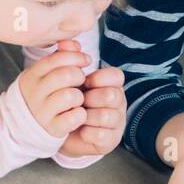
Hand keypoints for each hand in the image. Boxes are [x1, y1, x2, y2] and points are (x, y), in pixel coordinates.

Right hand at [17, 41, 90, 138]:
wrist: (21, 128)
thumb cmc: (41, 95)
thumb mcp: (44, 74)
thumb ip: (60, 56)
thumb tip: (75, 44)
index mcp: (32, 75)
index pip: (56, 58)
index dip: (75, 57)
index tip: (86, 60)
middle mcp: (35, 92)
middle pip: (66, 75)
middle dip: (79, 76)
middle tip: (80, 82)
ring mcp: (42, 111)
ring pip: (70, 96)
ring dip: (80, 97)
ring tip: (76, 100)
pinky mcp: (52, 128)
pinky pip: (74, 117)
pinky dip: (80, 115)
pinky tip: (76, 113)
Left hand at [52, 40, 125, 156]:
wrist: (64, 130)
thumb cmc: (72, 101)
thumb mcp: (70, 80)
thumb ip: (69, 58)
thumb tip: (65, 42)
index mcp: (112, 84)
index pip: (116, 75)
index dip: (98, 78)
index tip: (84, 83)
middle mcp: (119, 102)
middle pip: (112, 95)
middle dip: (91, 98)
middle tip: (79, 102)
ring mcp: (117, 122)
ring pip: (107, 115)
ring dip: (88, 116)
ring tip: (78, 116)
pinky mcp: (111, 140)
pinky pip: (102, 134)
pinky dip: (88, 132)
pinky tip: (80, 129)